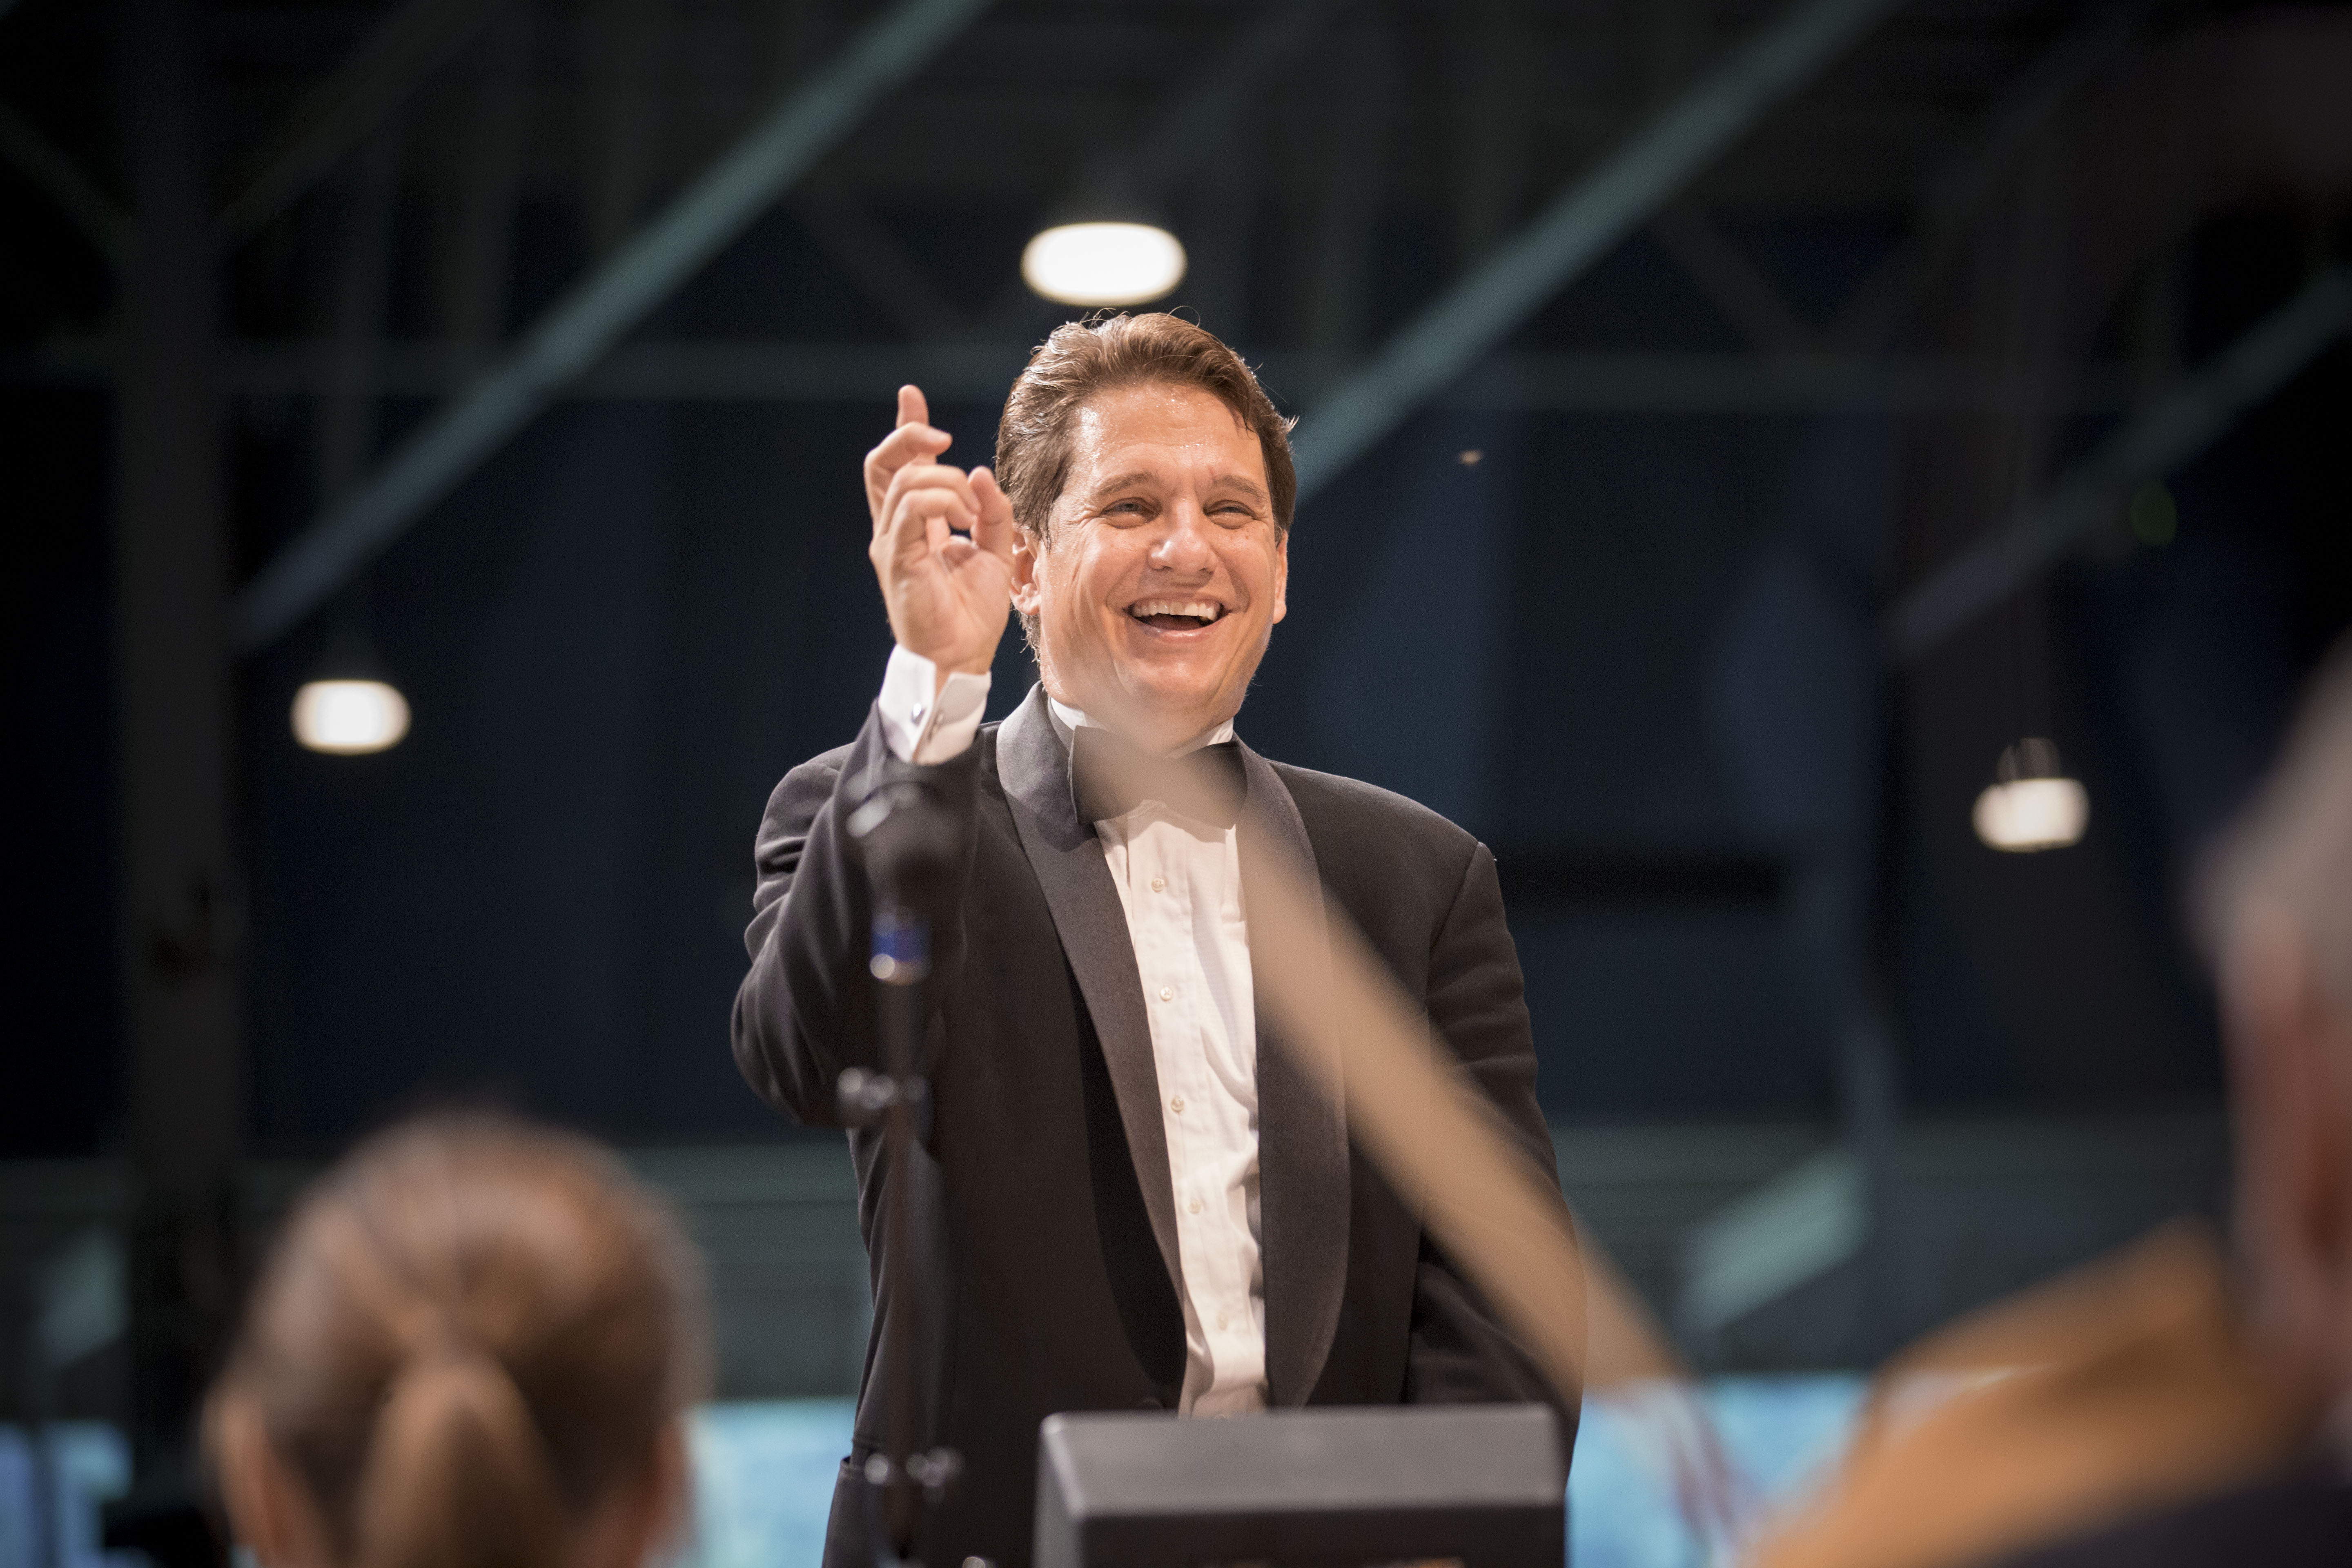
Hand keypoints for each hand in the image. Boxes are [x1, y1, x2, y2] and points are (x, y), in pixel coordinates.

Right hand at [863, 385, 1016, 685]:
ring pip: (904, 482)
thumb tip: (979, 473)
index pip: (901, 466)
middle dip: (910, 437)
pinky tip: (963, 520)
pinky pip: (911, 509)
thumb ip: (992, 512)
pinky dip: (941, 501)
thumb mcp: (996, 551)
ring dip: (945, 483)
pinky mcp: (897, 558)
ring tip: (970, 511)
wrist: (961, 657)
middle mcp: (896, 529)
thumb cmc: (972, 612)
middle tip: (941, 439)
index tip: (911, 396)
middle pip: (884, 464)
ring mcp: (893, 543)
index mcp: (915, 525)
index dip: (904, 429)